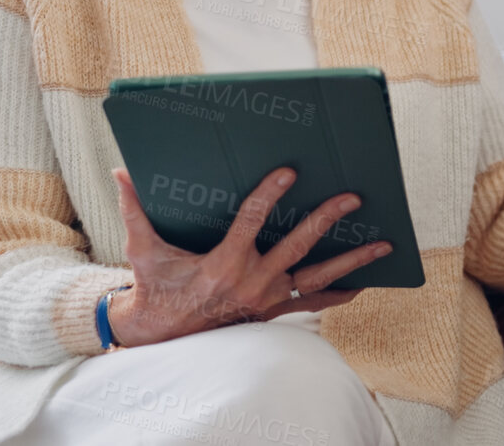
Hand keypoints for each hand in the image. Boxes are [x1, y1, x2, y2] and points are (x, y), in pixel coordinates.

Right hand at [105, 167, 392, 346]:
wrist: (160, 334)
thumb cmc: (154, 285)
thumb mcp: (141, 249)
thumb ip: (134, 209)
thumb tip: (119, 172)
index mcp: (222, 264)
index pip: (250, 222)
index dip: (269, 195)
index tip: (289, 171)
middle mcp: (250, 282)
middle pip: (297, 247)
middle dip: (326, 220)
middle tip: (352, 198)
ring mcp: (267, 299)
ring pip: (317, 279)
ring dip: (352, 262)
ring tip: (383, 245)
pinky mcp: (274, 311)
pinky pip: (315, 303)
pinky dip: (341, 292)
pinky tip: (366, 280)